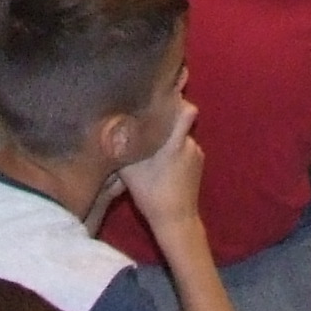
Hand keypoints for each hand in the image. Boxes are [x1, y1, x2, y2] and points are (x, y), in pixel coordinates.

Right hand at [118, 98, 205, 233]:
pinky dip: (176, 150)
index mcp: (175, 142)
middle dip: (166, 119)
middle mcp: (189, 144)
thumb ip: (124, 147)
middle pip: (180, 120)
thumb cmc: (151, 194)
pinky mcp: (199, 164)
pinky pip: (186, 148)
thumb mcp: (130, 171)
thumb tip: (112, 127)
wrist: (176, 220)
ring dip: (170, 137)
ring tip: (153, 146)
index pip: (187, 111)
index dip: (179, 99)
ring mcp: (197, 153)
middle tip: (149, 121)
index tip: (168, 89)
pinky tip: (164, 163)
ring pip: (182, 135)